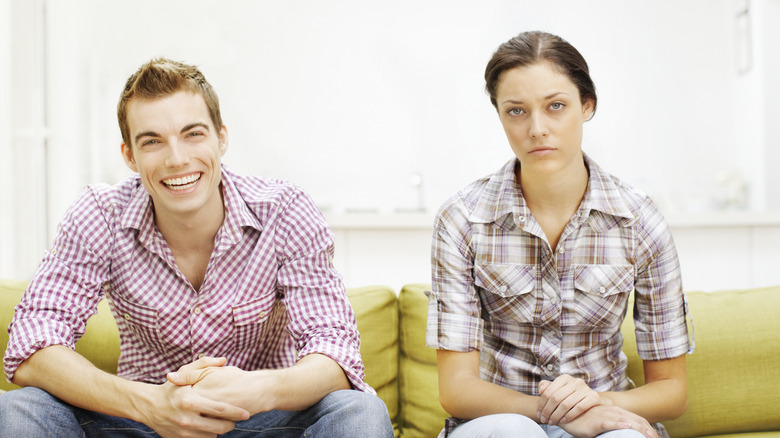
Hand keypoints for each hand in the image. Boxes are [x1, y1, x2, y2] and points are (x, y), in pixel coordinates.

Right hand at [135, 356, 249, 437]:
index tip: (246, 413)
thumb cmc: (170, 388)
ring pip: (212, 436)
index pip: (220, 409)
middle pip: (220, 427)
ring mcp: (183, 432)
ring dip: (218, 430)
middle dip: (231, 424)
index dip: (236, 412)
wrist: (148, 406)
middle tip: (234, 419)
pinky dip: (207, 435)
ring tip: (218, 421)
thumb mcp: (184, 372)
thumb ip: (204, 364)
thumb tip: (224, 360)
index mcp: (190, 401)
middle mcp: (187, 418)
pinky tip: (206, 426)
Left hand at [538, 375, 600, 424]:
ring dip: (557, 415)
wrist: (592, 400)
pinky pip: (579, 408)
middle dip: (548, 411)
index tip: (539, 414)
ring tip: (552, 422)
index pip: (549, 392)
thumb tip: (541, 390)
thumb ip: (548, 388)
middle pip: (556, 398)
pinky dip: (569, 415)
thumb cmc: (571, 396)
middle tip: (544, 420)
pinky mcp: (594, 396)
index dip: (542, 404)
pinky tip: (563, 420)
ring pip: (566, 404)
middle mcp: (575, 381)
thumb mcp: (559, 389)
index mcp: (565, 378)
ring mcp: (585, 388)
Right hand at [558, 405, 657, 437]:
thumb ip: (613, 423)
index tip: (656, 436)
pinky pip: (612, 423)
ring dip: (641, 429)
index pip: (637, 419)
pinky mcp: (597, 421)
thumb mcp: (601, 421)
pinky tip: (629, 427)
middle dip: (650, 430)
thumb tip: (625, 430)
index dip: (648, 427)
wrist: (566, 414)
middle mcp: (613, 411)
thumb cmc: (584, 419)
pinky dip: (622, 425)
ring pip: (628, 421)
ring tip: (651, 437)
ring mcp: (606, 415)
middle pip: (637, 420)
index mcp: (616, 411)